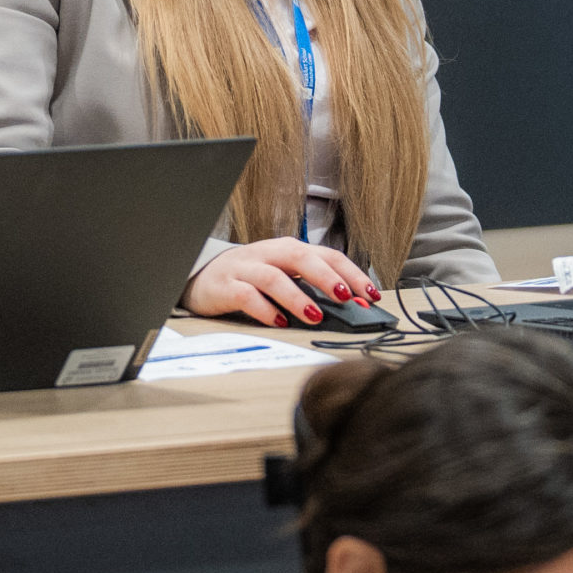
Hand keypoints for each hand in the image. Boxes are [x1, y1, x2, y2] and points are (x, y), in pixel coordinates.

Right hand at [182, 238, 380, 327]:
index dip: (351, 273)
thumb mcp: (284, 276)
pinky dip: (265, 310)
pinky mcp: (225, 287)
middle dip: (326, 278)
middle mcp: (269, 254)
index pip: (326, 255)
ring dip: (297, 297)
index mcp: (288, 249)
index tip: (371, 294)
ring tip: (314, 315)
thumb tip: (353, 306)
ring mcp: (246, 269)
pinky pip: (246, 296)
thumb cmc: (250, 277)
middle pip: (301, 257)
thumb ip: (313, 288)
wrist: (201, 276)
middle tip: (346, 297)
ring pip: (274, 278)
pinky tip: (279, 322)